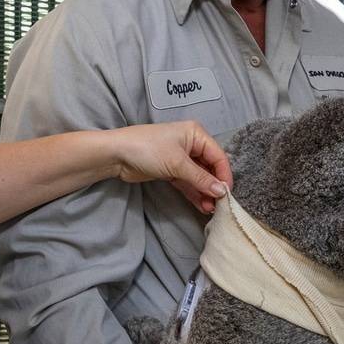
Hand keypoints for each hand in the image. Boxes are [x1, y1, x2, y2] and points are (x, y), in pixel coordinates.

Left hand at [110, 121, 232, 212]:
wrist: (116, 155)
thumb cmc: (148, 149)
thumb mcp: (177, 164)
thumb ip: (201, 179)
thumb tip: (221, 191)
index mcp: (196, 134)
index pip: (218, 156)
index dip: (224, 176)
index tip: (227, 195)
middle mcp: (191, 145)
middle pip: (210, 168)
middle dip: (214, 186)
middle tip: (218, 205)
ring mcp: (181, 158)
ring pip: (199, 178)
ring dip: (204, 193)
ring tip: (209, 209)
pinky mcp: (171, 170)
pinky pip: (187, 183)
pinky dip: (194, 193)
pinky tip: (201, 205)